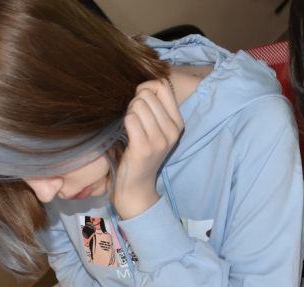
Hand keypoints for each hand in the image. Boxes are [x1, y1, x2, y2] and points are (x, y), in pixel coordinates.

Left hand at [112, 78, 183, 219]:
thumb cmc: (142, 151)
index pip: (163, 85)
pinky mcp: (145, 147)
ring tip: (131, 128)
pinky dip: (124, 123)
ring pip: (138, 105)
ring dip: (129, 113)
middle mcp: (173, 130)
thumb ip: (155, 106)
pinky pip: (130, 119)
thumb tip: (143, 85)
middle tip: (134, 120)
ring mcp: (160, 139)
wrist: (137, 185)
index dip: (147, 87)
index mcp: (178, 123)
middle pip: (148, 94)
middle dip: (135, 102)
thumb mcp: (157, 128)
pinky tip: (127, 135)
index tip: (140, 102)